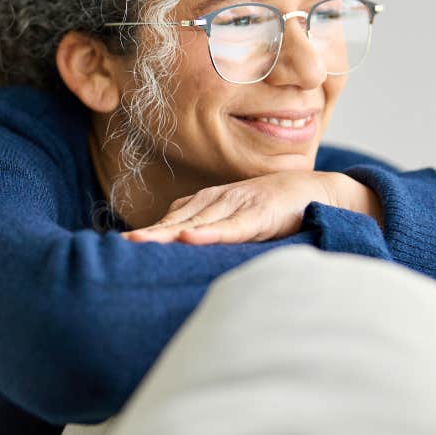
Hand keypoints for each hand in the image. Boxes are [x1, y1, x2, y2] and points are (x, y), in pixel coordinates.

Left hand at [122, 171, 378, 244]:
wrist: (314, 189)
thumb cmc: (272, 206)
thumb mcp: (235, 217)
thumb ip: (209, 225)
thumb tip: (178, 238)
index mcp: (208, 203)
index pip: (170, 219)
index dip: (147, 232)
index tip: (121, 244)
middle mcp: (217, 201)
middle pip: (175, 221)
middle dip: (149, 234)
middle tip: (121, 245)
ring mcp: (237, 207)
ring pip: (196, 223)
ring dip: (167, 232)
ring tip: (141, 242)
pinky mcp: (258, 216)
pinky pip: (230, 227)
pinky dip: (210, 233)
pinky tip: (190, 237)